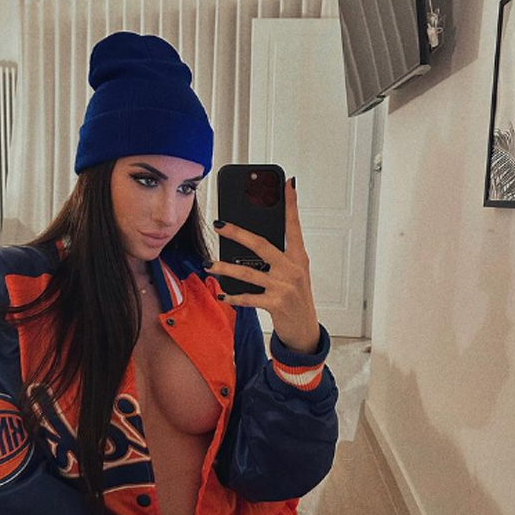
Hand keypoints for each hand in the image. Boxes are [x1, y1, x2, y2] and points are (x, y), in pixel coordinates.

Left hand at [206, 178, 319, 353]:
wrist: (305, 330)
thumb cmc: (296, 298)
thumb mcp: (294, 274)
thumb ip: (278, 258)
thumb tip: (250, 243)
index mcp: (298, 257)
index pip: (294, 225)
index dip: (291, 204)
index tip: (288, 184)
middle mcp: (292, 268)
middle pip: (261, 244)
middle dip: (237, 233)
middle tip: (219, 224)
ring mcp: (284, 286)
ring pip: (248, 272)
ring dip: (225, 268)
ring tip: (210, 264)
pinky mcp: (275, 303)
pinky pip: (248, 297)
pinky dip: (233, 296)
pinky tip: (222, 294)